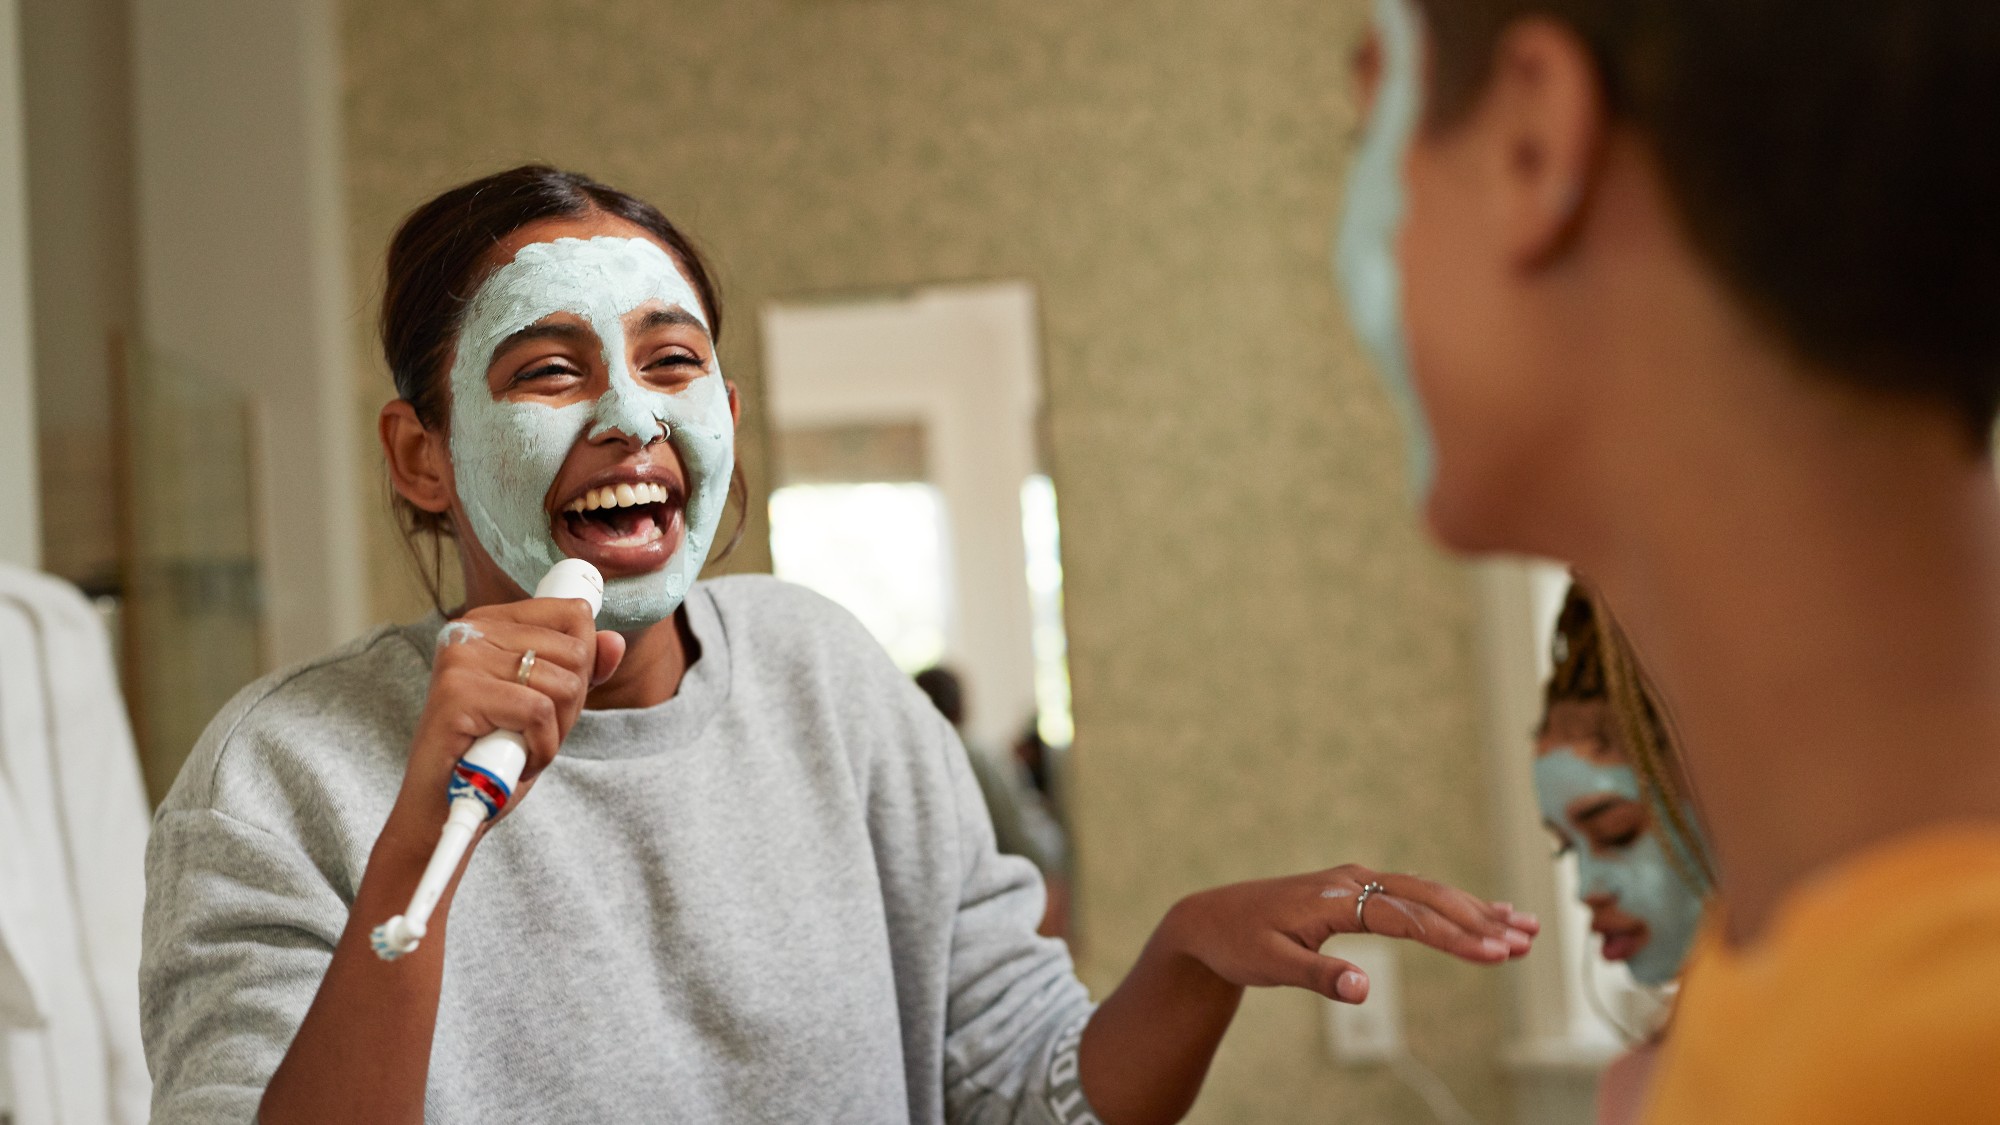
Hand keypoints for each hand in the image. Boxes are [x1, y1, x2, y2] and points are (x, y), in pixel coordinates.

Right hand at [383, 596, 622, 847]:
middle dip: (571, 706)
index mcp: (491, 622)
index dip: (584, 664)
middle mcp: (471, 630)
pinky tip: (515, 760)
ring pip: (563, 685)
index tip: (554, 698)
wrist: (441, 810)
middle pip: (576, 652)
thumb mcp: (548, 706)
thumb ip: (581, 670)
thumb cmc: (492, 755)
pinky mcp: (458, 692)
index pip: (573, 614)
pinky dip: (541, 748)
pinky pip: (539, 713)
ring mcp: (462, 658)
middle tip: (534, 733)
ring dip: (556, 732)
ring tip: (520, 746)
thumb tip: (615, 641)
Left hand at [1160, 864, 1538, 1003]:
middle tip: (1525, 943)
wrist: (1210, 920)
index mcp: (1337, 897)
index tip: (1494, 953)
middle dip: (1480, 920)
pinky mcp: (1358, 891)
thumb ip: (1319, 977)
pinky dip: (1452, 906)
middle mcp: (1353, 880)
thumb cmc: (1239, 943)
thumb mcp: (1271, 965)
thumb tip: (1366, 990)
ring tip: (1526, 929)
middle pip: (1429, 898)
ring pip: (1428, 893)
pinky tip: (1484, 915)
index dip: (1454, 936)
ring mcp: (1357, 882)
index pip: (1408, 916)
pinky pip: (1413, 896)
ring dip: (1476, 910)